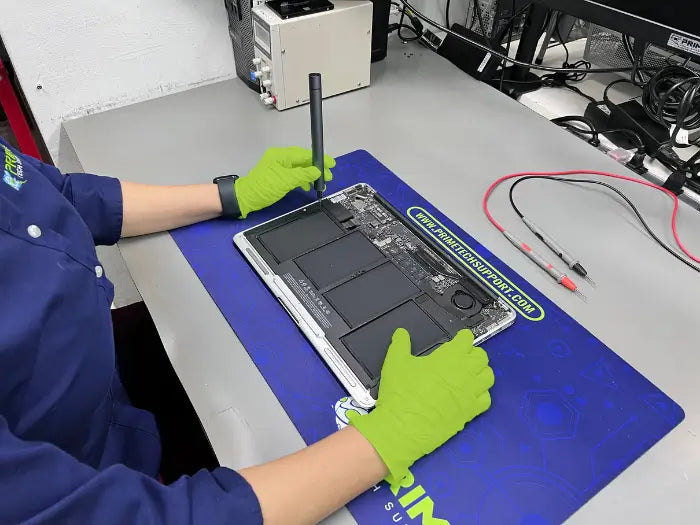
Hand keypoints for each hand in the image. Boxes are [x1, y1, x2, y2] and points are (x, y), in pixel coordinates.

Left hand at [234, 146, 335, 217]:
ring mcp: (278, 167)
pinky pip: (294, 174)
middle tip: (328, 175)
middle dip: (317, 168)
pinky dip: (302, 179)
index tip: (330, 164)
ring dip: (310, 174)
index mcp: (281, 156)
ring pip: (300, 168)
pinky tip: (306, 185)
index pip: (305, 154)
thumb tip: (316, 171)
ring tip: (319, 182)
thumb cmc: (261, 188)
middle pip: (303, 160)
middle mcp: (280, 159)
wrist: (246, 198)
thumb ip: (303, 174)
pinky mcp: (277, 176)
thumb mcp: (286, 181)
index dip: (319, 159)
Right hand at [349, 328, 493, 483]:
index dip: (462, 338)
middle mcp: (466, 372)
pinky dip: (481, 394)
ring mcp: (471, 393)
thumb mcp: (395, 362)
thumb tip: (401, 333)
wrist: (403, 427)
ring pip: (488, 376)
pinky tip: (470, 395)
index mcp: (450, 356)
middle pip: (482, 357)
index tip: (458, 339)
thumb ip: (401, 344)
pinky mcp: (471, 411)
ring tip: (469, 374)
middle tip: (462, 357)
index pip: (466, 339)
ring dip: (480, 372)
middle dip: (473, 354)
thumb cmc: (401, 392)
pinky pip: (486, 399)